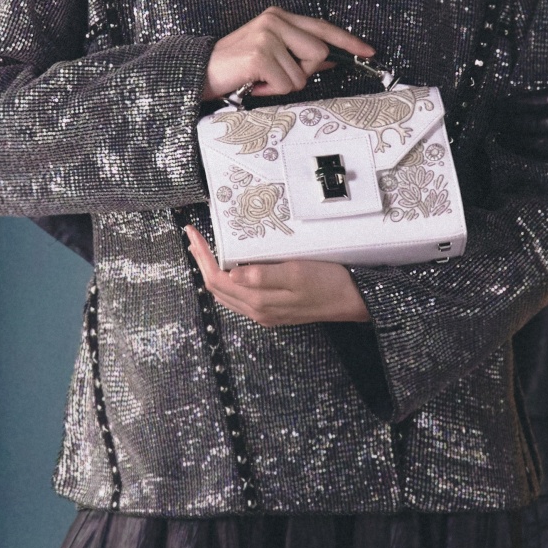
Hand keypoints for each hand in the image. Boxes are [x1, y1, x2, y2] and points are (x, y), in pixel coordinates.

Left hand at [184, 226, 370, 325]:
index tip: (194, 235)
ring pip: (226, 294)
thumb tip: (233, 275)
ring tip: (204, 251)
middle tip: (193, 238)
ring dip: (212, 271)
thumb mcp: (297, 273)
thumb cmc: (329, 283)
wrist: (353, 300)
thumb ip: (264, 276)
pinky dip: (227, 280)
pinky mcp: (274, 309)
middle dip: (201, 263)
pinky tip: (229, 268)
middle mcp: (258, 311)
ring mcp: (265, 312)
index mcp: (259, 302)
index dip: (202, 257)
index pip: (217, 279)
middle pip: (217, 288)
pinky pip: (240, 297)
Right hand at [201, 7, 374, 101]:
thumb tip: (329, 60)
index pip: (322, 27)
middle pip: (319, 52)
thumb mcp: (270, 54)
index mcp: (278, 16)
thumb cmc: (235, 67)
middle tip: (277, 74)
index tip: (369, 51)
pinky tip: (253, 84)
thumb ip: (299, 52)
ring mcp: (267, 36)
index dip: (348, 40)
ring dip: (284, 85)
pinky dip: (270, 92)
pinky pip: (286, 84)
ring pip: (303, 73)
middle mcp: (274, 20)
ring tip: (261, 79)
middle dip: (303, 71)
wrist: (199, 73)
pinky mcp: (260, 55)